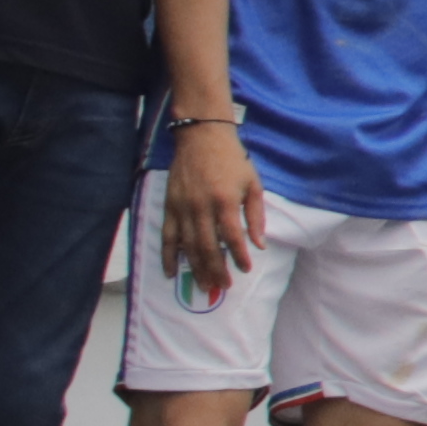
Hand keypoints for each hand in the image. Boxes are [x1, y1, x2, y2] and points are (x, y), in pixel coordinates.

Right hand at [159, 125, 270, 292]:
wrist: (202, 137)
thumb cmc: (232, 160)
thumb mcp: (253, 184)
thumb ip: (256, 215)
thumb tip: (259, 244)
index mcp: (225, 201)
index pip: (233, 237)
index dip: (239, 256)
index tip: (245, 269)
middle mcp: (201, 207)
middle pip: (208, 247)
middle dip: (216, 270)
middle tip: (223, 287)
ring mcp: (182, 208)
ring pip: (188, 246)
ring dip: (196, 268)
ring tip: (205, 286)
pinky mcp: (169, 206)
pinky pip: (167, 237)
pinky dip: (168, 256)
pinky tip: (171, 273)